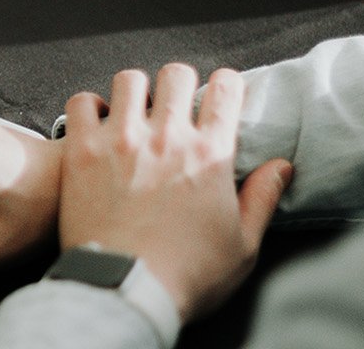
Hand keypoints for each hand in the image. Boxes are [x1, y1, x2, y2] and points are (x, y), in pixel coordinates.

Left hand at [58, 65, 291, 319]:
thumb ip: (263, 198)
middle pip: (176, 74)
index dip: (227, 84)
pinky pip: (81, 103)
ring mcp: (120, 140)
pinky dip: (89, 106)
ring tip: (135, 110)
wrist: (124, 289)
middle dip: (180, 83)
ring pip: (129, 80)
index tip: (222, 93)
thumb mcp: (242, 245)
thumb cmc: (185, 275)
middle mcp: (166, 137)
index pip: (226, 90)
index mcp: (210, 155)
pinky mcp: (82, 151)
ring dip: (135, 91)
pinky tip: (97, 123)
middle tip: (175, 103)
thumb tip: (281, 167)